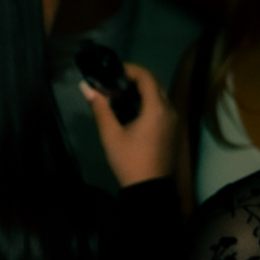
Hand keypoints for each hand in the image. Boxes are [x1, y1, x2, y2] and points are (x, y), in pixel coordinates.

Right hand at [80, 60, 178, 186]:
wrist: (149, 189)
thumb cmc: (129, 161)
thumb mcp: (111, 135)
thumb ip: (100, 108)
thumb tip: (86, 88)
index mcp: (156, 108)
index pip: (146, 77)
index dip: (130, 69)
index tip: (113, 71)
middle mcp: (169, 110)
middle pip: (154, 84)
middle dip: (135, 80)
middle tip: (114, 84)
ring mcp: (173, 121)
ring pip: (159, 96)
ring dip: (142, 92)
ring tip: (121, 97)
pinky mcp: (172, 131)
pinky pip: (162, 108)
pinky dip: (148, 104)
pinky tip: (133, 112)